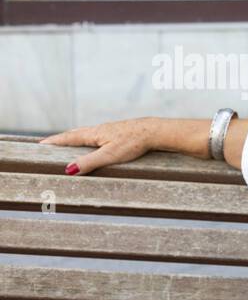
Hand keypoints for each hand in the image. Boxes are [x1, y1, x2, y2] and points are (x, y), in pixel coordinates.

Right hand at [40, 118, 158, 175]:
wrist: (155, 132)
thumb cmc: (134, 143)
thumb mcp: (109, 155)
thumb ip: (89, 162)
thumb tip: (68, 170)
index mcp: (93, 134)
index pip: (68, 138)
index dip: (54, 142)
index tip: (40, 145)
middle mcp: (99, 129)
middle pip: (75, 134)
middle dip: (61, 140)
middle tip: (48, 144)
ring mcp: (109, 130)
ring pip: (87, 134)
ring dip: (74, 138)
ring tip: (67, 143)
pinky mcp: (119, 133)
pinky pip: (98, 136)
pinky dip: (89, 139)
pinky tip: (95, 143)